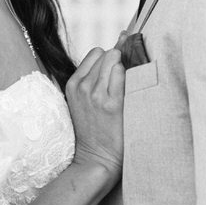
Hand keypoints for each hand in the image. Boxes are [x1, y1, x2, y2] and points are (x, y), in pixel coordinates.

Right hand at [65, 46, 124, 177]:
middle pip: (108, 54)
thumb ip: (94, 77)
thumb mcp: (83, 100)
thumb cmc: (94, 129)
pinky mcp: (112, 104)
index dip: (109, 59)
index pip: (96, 53)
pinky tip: (133, 92)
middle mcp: (83, 87)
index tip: (115, 71)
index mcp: (73, 84)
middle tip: (123, 81)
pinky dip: (132, 77)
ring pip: (116, 60)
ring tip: (126, 89)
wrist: (96, 157)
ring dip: (126, 70)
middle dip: (118, 62)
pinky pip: (123, 74)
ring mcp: (97, 94)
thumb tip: (118, 47)